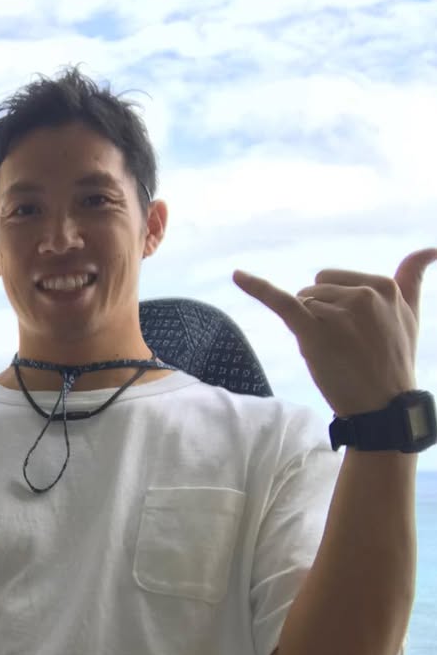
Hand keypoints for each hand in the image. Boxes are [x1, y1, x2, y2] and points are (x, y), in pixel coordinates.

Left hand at [233, 248, 436, 415]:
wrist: (382, 406)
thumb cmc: (393, 361)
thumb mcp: (411, 316)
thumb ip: (413, 279)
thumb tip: (430, 248)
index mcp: (383, 286)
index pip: (332, 279)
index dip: (332, 305)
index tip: (352, 333)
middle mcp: (362, 294)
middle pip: (313, 289)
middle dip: (317, 312)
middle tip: (341, 344)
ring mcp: (338, 312)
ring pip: (300, 303)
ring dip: (308, 325)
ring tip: (333, 351)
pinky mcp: (313, 331)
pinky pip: (281, 302)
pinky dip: (257, 287)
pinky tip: (237, 276)